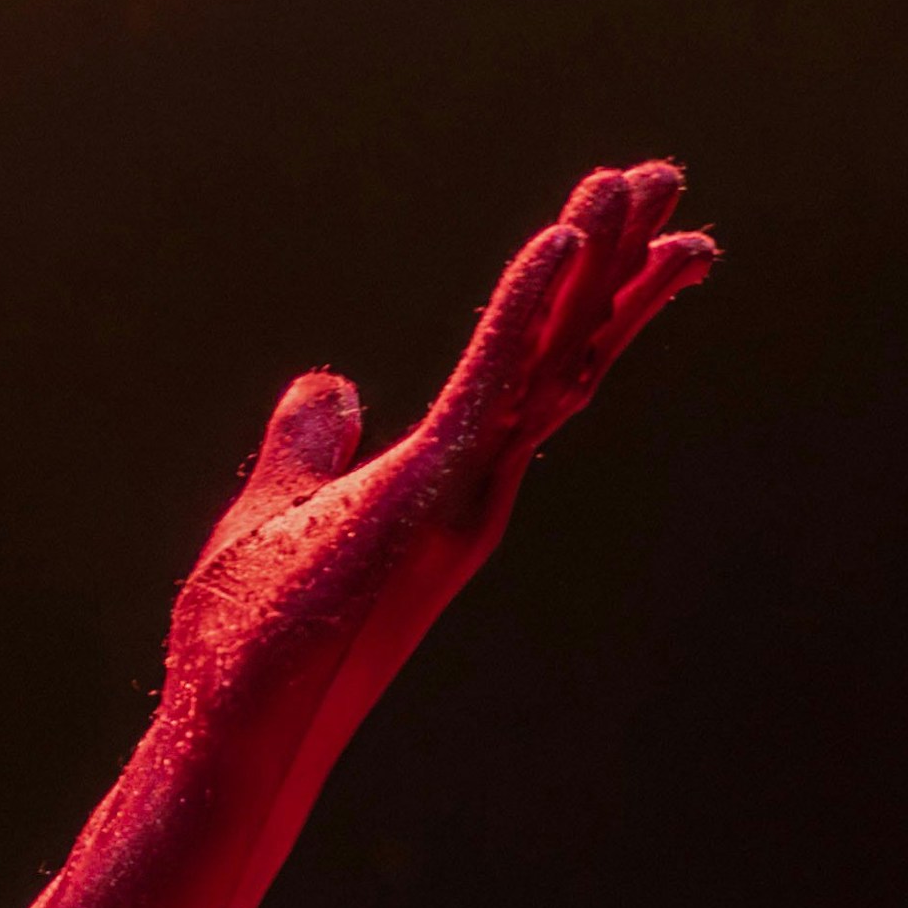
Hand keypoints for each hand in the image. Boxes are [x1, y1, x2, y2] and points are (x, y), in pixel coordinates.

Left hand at [160, 161, 712, 752]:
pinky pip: (490, 380)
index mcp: (451, 482)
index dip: (581, 299)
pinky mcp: (430, 491)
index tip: (625, 232)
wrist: (238, 727)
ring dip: (595, 263)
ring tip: (638, 181)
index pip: (534, 372)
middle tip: (670, 180)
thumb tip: (328, 388)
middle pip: (568, 351)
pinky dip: (528, 306)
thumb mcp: (278, 510)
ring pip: (549, 354)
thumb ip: (310, 447)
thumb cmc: (255, 640)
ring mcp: (465, 490)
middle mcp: (480, 486)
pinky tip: (564, 240)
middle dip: (621, 265)